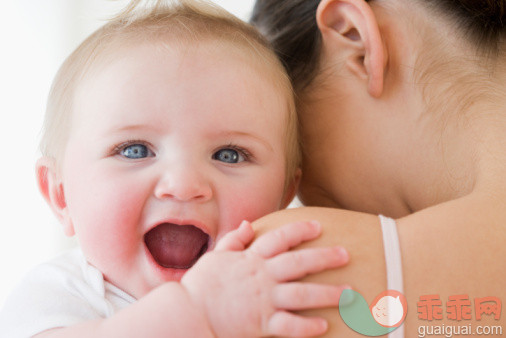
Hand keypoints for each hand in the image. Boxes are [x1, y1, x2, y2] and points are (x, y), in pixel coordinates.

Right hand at [181, 220, 348, 337]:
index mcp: (251, 259)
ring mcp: (264, 300)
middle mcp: (262, 277)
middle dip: (324, 258)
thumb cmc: (201, 285)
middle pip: (299, 263)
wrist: (189, 313)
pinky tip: (324, 325)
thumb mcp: (216, 256)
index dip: (300, 230)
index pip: (280, 239)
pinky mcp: (263, 323)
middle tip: (345, 255)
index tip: (318, 226)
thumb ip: (234, 239)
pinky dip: (307, 327)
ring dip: (328, 294)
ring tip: (349, 293)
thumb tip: (250, 224)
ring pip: (302, 294)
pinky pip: (290, 325)